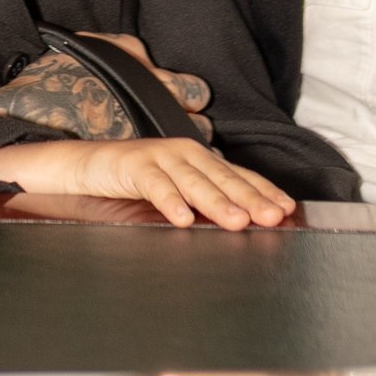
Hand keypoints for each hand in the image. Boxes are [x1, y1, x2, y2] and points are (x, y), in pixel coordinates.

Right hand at [0, 136, 294, 229]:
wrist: (89, 166)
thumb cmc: (138, 181)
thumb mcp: (178, 191)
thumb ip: (206, 201)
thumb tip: (245, 221)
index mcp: (201, 159)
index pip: (240, 175)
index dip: (264, 192)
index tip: (287, 210)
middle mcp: (187, 153)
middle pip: (224, 179)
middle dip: (251, 199)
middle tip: (271, 218)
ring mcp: (161, 156)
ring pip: (195, 182)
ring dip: (218, 202)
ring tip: (237, 222)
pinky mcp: (134, 164)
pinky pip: (156, 185)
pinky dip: (170, 202)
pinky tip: (183, 219)